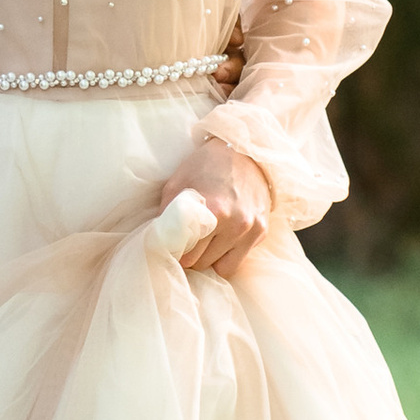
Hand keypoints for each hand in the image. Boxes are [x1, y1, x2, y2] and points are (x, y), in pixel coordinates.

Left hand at [157, 134, 271, 276]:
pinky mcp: (261, 231)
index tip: (175, 244)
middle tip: (188, 241)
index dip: (177, 251)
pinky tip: (222, 238)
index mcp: (213, 211)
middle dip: (192, 256)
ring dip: (210, 259)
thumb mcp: (177, 183)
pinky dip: (228, 255)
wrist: (244, 151)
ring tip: (206, 241)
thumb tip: (158, 242)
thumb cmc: (205, 165)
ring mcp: (251, 230)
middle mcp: (236, 224)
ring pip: (222, 268)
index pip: (187, 255)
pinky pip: (239, 260)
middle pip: (203, 264)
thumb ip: (166, 214)